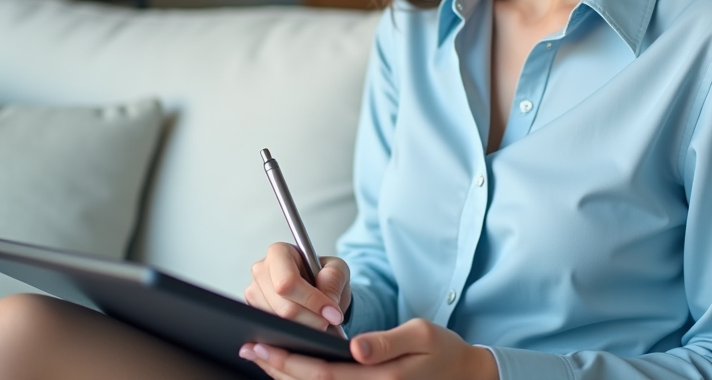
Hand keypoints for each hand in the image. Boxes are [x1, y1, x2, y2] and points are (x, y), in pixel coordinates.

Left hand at [239, 317, 498, 379]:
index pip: (323, 374)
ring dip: (285, 377)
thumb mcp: (422, 335)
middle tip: (249, 348)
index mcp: (381, 379)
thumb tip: (355, 347)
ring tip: (261, 356)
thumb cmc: (442, 350)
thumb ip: (387, 341)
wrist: (463, 377)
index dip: (290, 360)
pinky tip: (288, 369)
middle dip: (277, 368)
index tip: (264, 344)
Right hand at [244, 242, 350, 331]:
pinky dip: (292, 332)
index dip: (311, 300)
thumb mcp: (338, 269)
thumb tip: (328, 301)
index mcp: (279, 252)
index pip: (288, 281)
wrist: (317, 289)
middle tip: (330, 321)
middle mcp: (261, 271)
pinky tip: (305, 325)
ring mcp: (254, 293)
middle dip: (311, 319)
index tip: (332, 313)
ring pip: (278, 321)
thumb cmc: (324, 275)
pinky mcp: (254, 313)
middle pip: (283, 306)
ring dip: (304, 327)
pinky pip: (272, 330)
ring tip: (319, 321)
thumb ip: (334, 279)